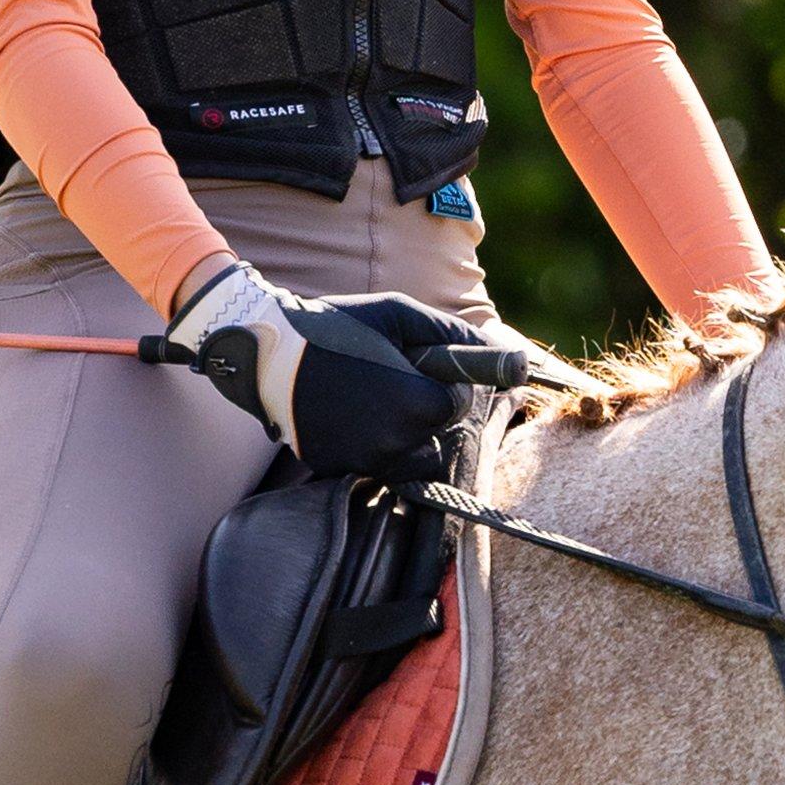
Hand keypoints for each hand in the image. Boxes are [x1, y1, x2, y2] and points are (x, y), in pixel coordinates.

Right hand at [168, 264, 473, 477]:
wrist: (268, 352)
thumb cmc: (339, 326)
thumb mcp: (401, 315)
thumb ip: (457, 337)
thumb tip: (515, 359)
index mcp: (417, 405)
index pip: (458, 405)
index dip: (441, 381)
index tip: (412, 362)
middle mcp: (395, 444)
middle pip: (436, 433)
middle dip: (423, 406)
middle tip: (387, 377)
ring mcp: (364, 463)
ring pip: (410, 456)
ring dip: (403, 432)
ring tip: (370, 398)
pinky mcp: (338, 470)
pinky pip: (375, 465)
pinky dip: (371, 445)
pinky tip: (348, 414)